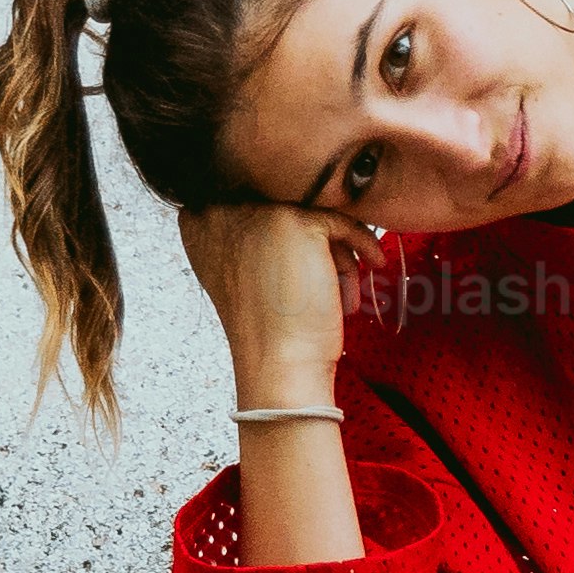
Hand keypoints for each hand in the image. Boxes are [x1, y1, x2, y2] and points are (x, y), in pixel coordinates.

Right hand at [177, 200, 367, 395]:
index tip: (306, 271)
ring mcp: (256, 212)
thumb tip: (294, 214)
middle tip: (329, 284)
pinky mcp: (294, 221)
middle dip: (315, 248)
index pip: (260, 209)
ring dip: (336, 255)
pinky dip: (362, 243)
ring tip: (338, 294)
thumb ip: (253, 236)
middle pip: (290, 210)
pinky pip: (340, 222)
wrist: (278, 363)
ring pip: (315, 218)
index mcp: (200, 223)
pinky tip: (373, 263)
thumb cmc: (269, 329)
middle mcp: (220, 210)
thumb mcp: (246, 271)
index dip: (289, 242)